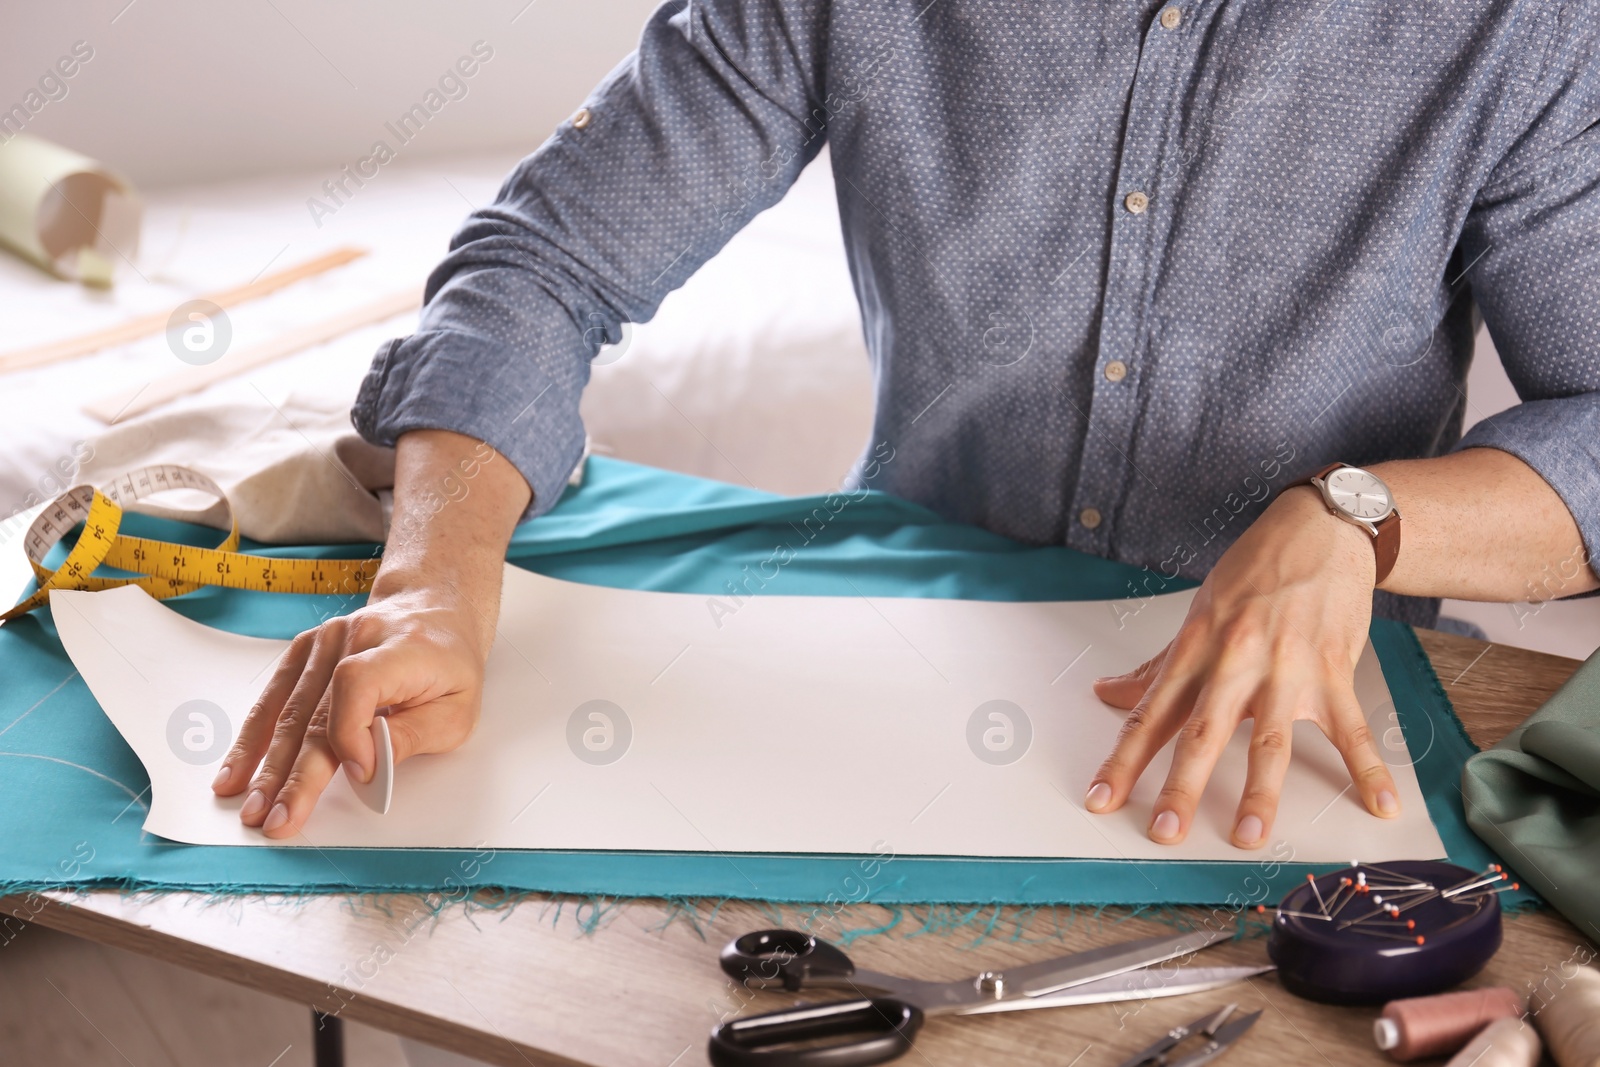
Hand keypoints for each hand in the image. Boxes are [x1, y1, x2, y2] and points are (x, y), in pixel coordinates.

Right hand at [210, 589, 486, 838]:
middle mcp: (355, 638)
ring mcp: (325, 642)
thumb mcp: (457, 710)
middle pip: (315, 711)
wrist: (433, 611)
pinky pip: (275, 698)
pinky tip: (238, 770)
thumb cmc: (449, 667)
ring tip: (251, 804)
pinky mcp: (305, 651)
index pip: (357, 685)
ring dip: (266, 763)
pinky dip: (254, 738)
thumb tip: (367, 769)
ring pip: (288, 711)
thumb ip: (411, 737)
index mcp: (400, 648)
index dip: (352, 733)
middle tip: (276, 817)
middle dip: (293, 773)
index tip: (359, 775)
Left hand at [1084, 486, 1399, 847]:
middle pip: (1201, 734)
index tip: (1101, 799)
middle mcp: (1235, 662)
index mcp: (1195, 650)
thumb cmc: (1254, 572)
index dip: (1123, 760)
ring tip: (1247, 836)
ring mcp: (1287, 669)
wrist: (1319, 529)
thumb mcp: (1198, 614)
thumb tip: (1106, 693)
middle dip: (1181, 787)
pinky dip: (1369, 769)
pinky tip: (1381, 804)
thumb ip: (1157, 666)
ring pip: (1268, 740)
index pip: (1150, 715)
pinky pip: (1352, 729)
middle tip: (1164, 833)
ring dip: (1259, 792)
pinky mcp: (1334, 670)